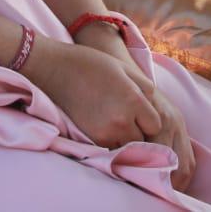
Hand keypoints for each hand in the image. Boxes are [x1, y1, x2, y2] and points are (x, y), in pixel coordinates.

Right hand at [72, 24, 194, 191]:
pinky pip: (110, 147)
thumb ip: (146, 89)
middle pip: (143, 140)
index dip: (149, 118)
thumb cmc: (91, 64)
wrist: (55, 69)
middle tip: (126, 117)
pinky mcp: (90, 138)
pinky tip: (102, 124)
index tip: (140, 111)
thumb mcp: (125, 68)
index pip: (155, 125)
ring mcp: (104, 132)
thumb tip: (154, 108)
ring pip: (127, 146)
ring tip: (113, 121)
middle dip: (138, 131)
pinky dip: (110, 140)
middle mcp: (121, 121)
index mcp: (133, 101)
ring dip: (124, 138)